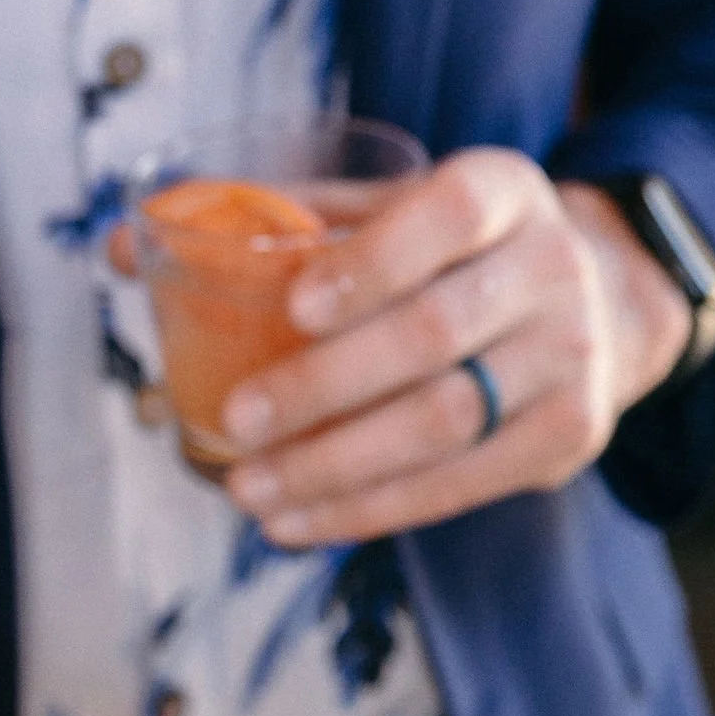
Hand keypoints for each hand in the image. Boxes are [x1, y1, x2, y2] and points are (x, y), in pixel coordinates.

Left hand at [216, 151, 691, 546]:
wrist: (594, 303)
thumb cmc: (444, 255)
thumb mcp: (382, 212)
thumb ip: (266, 220)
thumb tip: (120, 247)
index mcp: (502, 192)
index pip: (446, 216)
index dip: (371, 264)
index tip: (294, 310)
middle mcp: (552, 268)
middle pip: (432, 336)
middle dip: (324, 388)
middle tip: (236, 421)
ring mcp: (571, 356)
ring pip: (443, 423)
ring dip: (333, 467)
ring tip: (248, 488)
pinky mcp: (568, 436)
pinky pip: (458, 485)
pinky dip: (368, 510)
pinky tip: (296, 523)